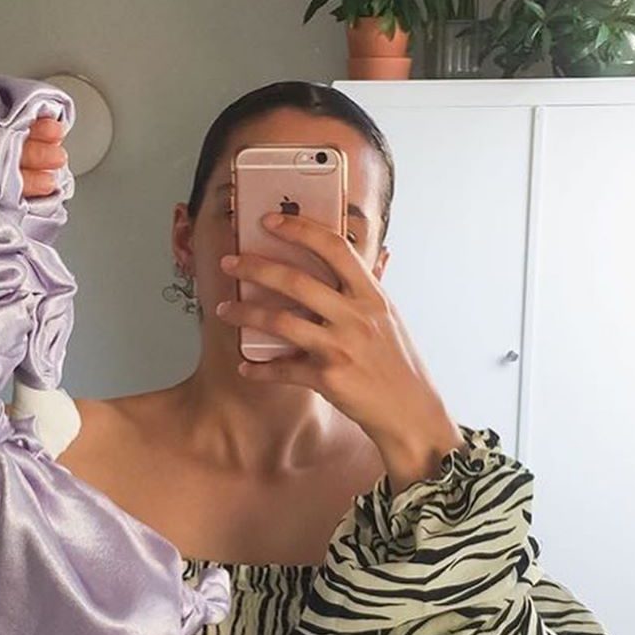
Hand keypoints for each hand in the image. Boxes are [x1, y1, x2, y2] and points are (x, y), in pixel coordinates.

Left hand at [215, 210, 465, 487]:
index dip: (300, 229)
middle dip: (254, 267)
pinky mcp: (329, 378)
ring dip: (245, 313)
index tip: (270, 220)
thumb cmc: (397, 364)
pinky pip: (283, 370)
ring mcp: (341, 347)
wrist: (411, 413)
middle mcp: (356, 316)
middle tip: (228, 262)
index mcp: (371, 295)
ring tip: (223, 309)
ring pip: (280, 322)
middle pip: (295, 280)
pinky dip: (260, 369)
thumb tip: (364, 256)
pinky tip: (245, 367)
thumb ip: (368, 289)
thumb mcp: (388, 319)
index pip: (334, 248)